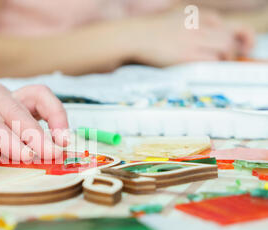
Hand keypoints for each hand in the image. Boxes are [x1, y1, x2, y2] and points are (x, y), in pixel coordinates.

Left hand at [0, 80, 69, 160]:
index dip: (7, 138)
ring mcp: (5, 94)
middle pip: (17, 111)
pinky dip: (55, 117)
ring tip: (62, 145)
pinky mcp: (15, 101)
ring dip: (53, 121)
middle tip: (51, 157)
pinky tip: (61, 137)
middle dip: (35, 135)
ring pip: (37, 98)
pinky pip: (42, 102)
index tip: (24, 156)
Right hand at [127, 9, 254, 65]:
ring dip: (223, 59)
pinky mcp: (187, 55)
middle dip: (232, 51)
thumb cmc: (147, 33)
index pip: (225, 25)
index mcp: (195, 16)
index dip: (239, 36)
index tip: (242, 46)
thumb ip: (189, 25)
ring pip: (225, 48)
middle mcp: (199, 25)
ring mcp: (194, 39)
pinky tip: (204, 69)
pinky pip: (212, 60)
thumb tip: (205, 39)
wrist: (131, 37)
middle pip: (229, 37)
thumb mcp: (171, 20)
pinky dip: (214, 66)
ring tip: (213, 67)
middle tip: (225, 62)